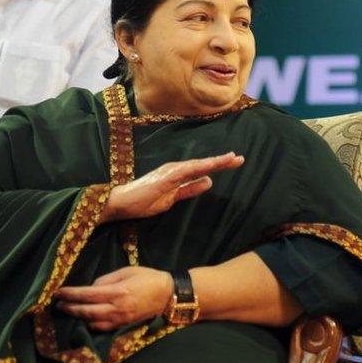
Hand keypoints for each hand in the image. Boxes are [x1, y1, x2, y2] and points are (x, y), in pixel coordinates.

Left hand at [54, 266, 172, 330]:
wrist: (168, 295)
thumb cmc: (147, 278)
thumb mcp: (126, 271)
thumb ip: (106, 279)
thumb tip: (91, 288)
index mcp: (117, 292)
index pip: (87, 295)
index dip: (70, 294)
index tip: (58, 292)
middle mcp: (117, 308)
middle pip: (86, 311)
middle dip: (70, 308)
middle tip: (57, 305)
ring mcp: (120, 319)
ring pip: (92, 322)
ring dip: (78, 318)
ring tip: (68, 312)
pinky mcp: (123, 325)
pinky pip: (102, 328)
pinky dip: (91, 325)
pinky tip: (85, 320)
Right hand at [101, 152, 243, 222]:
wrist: (121, 204)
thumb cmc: (144, 201)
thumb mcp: (173, 199)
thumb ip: (190, 190)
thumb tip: (209, 182)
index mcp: (178, 175)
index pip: (202, 169)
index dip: (219, 166)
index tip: (235, 162)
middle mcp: (176, 169)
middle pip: (203, 164)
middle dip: (222, 162)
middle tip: (240, 158)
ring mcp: (170, 172)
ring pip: (197, 165)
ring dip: (214, 162)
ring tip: (231, 159)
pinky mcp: (164, 177)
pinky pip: (185, 171)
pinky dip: (199, 167)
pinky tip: (211, 166)